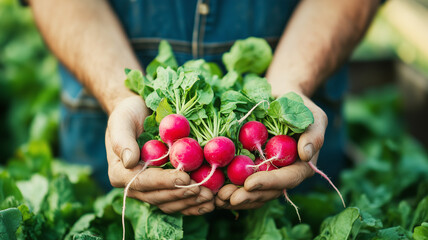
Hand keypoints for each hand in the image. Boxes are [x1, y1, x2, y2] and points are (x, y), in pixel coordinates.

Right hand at [105, 95, 214, 214]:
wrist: (138, 113)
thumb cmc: (129, 113)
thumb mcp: (122, 120)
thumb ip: (122, 140)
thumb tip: (129, 162)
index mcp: (120, 173)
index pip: (143, 182)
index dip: (165, 181)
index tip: (185, 178)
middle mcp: (133, 186)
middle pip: (158, 197)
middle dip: (181, 195)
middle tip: (203, 191)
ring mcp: (149, 189)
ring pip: (169, 203)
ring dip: (190, 203)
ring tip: (210, 198)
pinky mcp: (162, 187)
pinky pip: (177, 200)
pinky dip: (192, 204)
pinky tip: (209, 203)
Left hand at [215, 95, 326, 208]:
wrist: (279, 98)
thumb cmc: (299, 105)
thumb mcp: (312, 115)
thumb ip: (313, 134)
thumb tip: (305, 154)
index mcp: (300, 166)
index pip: (286, 179)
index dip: (268, 183)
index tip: (249, 183)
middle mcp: (283, 175)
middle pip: (267, 192)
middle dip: (248, 196)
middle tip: (228, 197)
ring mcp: (266, 174)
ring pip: (252, 192)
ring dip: (235, 197)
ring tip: (217, 198)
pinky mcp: (251, 169)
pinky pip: (240, 183)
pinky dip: (228, 187)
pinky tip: (213, 191)